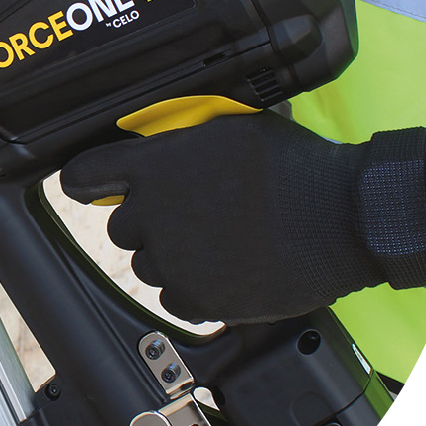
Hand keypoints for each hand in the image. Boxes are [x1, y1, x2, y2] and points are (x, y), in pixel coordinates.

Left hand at [60, 112, 425, 325]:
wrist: (342, 217)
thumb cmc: (294, 165)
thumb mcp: (232, 127)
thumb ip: (181, 138)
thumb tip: (159, 141)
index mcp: (156, 165)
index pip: (82, 175)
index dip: (83, 181)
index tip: (87, 187)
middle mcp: (153, 213)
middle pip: (120, 226)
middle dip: (147, 221)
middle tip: (192, 214)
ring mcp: (173, 260)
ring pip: (147, 264)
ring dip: (172, 256)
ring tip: (220, 242)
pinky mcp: (196, 298)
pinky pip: (173, 297)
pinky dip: (194, 289)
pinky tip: (228, 269)